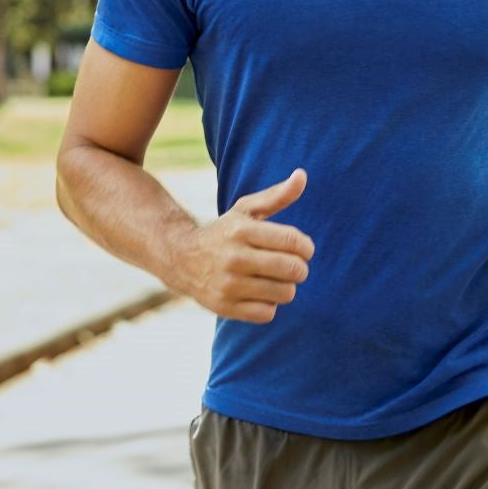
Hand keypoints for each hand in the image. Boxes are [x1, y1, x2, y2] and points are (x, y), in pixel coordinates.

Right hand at [181, 168, 314, 323]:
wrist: (181, 259)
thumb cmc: (225, 232)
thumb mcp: (246, 209)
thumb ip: (277, 195)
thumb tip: (302, 175)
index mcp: (242, 230)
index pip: (293, 241)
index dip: (306, 247)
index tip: (303, 249)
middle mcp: (234, 257)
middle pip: (292, 269)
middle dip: (300, 268)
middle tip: (293, 266)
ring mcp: (228, 284)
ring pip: (284, 293)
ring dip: (286, 287)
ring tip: (275, 279)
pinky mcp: (224, 307)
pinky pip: (267, 313)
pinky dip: (269, 305)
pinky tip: (260, 294)